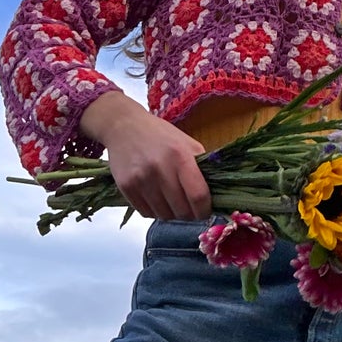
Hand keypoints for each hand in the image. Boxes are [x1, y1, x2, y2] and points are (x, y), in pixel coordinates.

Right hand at [80, 91, 212, 220]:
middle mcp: (160, 169)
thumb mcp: (186, 143)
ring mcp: (141, 179)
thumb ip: (202, 166)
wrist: (123, 126)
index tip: (205, 211)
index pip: (198, 196)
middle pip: (182, 211)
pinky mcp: (126, 187)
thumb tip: (218, 192)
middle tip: (188, 206)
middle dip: (189, 214)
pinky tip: (156, 198)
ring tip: (171, 200)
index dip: (205, 210)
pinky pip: (147, 213)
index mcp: (180, 156)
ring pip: (164, 216)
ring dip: (171, 213)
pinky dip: (155, 211)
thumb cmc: (159, 134)